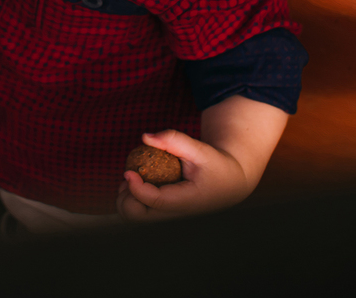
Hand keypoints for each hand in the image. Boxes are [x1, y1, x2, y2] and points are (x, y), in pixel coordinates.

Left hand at [115, 129, 252, 221]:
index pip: (155, 201)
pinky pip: (138, 214)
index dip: (136, 188)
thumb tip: (145, 137)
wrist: (229, 184)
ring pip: (133, 218)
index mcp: (187, 201)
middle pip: (136, 216)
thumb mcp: (202, 149)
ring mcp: (168, 218)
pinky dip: (131, 199)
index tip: (129, 171)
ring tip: (135, 177)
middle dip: (126, 196)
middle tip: (131, 173)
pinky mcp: (163, 216)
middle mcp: (175, 215)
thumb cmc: (215, 165)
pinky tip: (139, 182)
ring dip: (126, 198)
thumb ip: (174, 141)